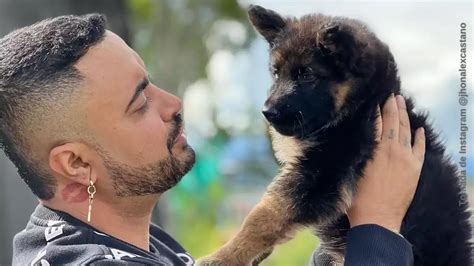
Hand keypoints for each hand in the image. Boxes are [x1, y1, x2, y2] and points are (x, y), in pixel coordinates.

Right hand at [347, 94, 425, 232]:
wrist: (378, 220)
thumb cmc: (358, 198)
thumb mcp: (351, 170)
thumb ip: (357, 151)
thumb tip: (356, 134)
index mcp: (376, 149)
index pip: (378, 122)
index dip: (377, 108)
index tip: (376, 96)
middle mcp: (393, 150)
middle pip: (394, 122)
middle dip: (393, 106)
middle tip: (392, 94)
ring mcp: (406, 159)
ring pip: (407, 131)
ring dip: (404, 116)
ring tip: (402, 103)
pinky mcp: (414, 170)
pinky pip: (419, 148)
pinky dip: (419, 137)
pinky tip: (419, 128)